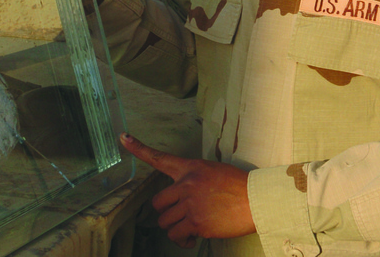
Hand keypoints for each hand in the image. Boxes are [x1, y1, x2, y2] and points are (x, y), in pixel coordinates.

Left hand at [121, 133, 255, 248]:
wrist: (256, 200)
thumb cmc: (238, 186)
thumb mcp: (214, 171)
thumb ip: (194, 180)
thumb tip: (183, 197)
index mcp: (191, 168)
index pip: (160, 157)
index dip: (138, 147)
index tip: (123, 138)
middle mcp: (187, 184)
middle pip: (158, 202)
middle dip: (166, 212)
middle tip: (179, 214)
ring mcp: (191, 204)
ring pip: (165, 222)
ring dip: (175, 227)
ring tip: (190, 226)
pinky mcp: (197, 223)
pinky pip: (177, 236)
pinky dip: (183, 240)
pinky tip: (192, 238)